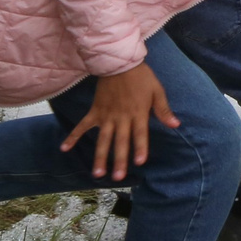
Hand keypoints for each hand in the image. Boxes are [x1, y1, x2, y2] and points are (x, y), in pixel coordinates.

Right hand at [59, 65, 174, 179]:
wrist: (120, 64)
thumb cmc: (142, 77)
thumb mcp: (157, 91)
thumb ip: (163, 110)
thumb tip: (176, 125)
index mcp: (138, 113)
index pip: (140, 134)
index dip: (140, 148)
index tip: (139, 162)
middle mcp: (121, 117)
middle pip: (121, 141)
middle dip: (120, 160)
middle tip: (117, 177)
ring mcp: (106, 116)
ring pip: (103, 139)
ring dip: (100, 156)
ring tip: (97, 173)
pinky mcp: (95, 111)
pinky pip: (82, 126)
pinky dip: (73, 136)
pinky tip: (64, 148)